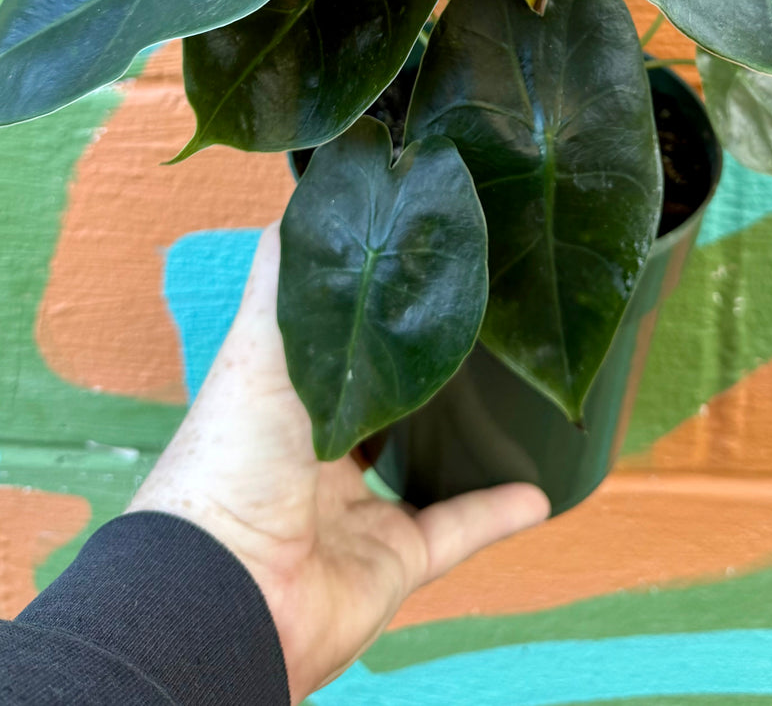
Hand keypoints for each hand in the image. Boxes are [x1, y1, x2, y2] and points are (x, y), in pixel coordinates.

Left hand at [128, 222, 548, 702]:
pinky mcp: (391, 562)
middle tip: (485, 318)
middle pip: (380, 402)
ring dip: (466, 441)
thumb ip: (291, 272)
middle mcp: (315, 451)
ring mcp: (354, 509)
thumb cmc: (232, 452)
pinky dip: (498, 513)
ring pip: (421, 467)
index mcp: (281, 396)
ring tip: (518, 397)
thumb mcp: (261, 340)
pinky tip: (543, 491)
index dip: (367, 304)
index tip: (423, 257)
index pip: (330, 342)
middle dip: (422, 371)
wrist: (228, 587)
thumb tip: (314, 183)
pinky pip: (456, 532)